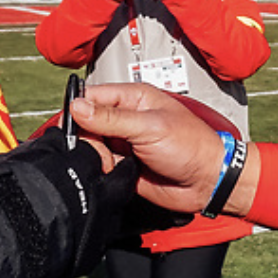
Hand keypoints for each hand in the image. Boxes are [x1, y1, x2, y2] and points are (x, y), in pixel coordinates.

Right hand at [72, 82, 256, 216]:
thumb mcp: (149, 127)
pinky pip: (100, 166)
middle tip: (103, 148)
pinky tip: (117, 173)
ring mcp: (124, 142)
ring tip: (117, 163)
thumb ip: (111, 118)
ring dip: (97, 157)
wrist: (207, 181)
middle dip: (88, 138)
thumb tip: (77, 106)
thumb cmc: (191, 146)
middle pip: (86, 123)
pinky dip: (103, 171)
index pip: (92, 96)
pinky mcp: (123, 165)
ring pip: (90, 147)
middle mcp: (125, 119)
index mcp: (133, 98)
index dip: (77, 108)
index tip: (69, 123)